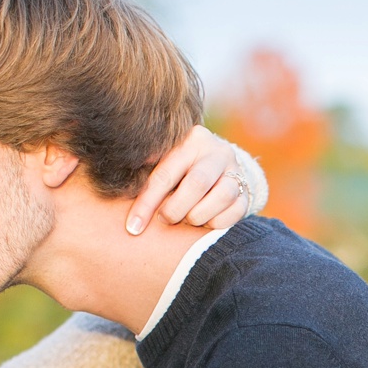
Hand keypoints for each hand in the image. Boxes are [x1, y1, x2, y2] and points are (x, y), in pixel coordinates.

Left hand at [126, 125, 250, 235]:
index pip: (166, 174)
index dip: (147, 203)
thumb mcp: (165, 163)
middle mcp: (216, 151)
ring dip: (199, 216)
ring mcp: (236, 170)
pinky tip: (205, 222)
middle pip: (197, 183)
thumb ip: (148, 174)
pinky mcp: (246, 191)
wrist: (219, 168)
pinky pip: (235, 212)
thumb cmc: (180, 169)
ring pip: (221, 197)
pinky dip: (216, 222)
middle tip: (166, 220)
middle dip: (176, 209)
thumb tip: (120, 191)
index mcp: (191, 140)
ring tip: (188, 220)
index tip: (134, 227)